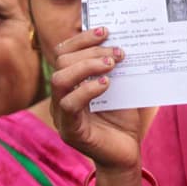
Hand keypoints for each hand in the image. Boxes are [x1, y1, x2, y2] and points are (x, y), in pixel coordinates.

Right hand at [51, 27, 157, 173]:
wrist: (126, 154)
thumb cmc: (122, 121)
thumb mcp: (121, 87)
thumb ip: (114, 68)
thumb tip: (120, 39)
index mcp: (70, 83)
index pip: (65, 52)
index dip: (82, 38)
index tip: (105, 30)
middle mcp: (60, 96)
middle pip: (62, 61)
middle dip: (91, 51)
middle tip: (118, 53)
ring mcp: (61, 114)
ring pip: (60, 79)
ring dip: (87, 66)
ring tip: (111, 65)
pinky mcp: (69, 130)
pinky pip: (69, 104)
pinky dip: (87, 90)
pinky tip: (106, 84)